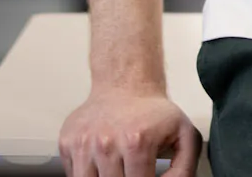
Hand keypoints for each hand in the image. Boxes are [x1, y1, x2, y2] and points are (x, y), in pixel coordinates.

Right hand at [59, 87, 200, 176]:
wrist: (126, 84)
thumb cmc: (153, 113)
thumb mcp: (183, 134)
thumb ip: (184, 168)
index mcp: (136, 143)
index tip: (146, 174)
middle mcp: (106, 143)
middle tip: (132, 170)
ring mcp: (83, 144)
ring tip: (118, 169)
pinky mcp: (67, 143)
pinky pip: (73, 175)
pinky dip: (86, 174)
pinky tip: (100, 165)